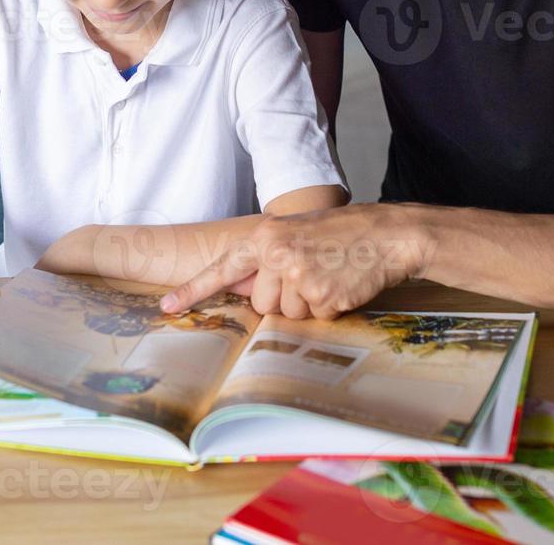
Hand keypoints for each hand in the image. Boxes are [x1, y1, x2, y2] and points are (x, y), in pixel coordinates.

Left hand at [159, 204, 429, 319]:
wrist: (387, 233)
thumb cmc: (341, 233)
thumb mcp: (295, 233)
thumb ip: (265, 258)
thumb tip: (238, 286)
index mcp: (266, 237)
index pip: (222, 268)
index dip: (192, 290)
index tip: (166, 306)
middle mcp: (277, 256)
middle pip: (260, 303)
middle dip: (282, 299)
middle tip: (309, 274)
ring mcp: (299, 276)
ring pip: (287, 315)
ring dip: (307, 305)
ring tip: (328, 276)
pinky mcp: (323, 296)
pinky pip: (315, 319)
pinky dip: (330, 309)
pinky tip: (342, 284)